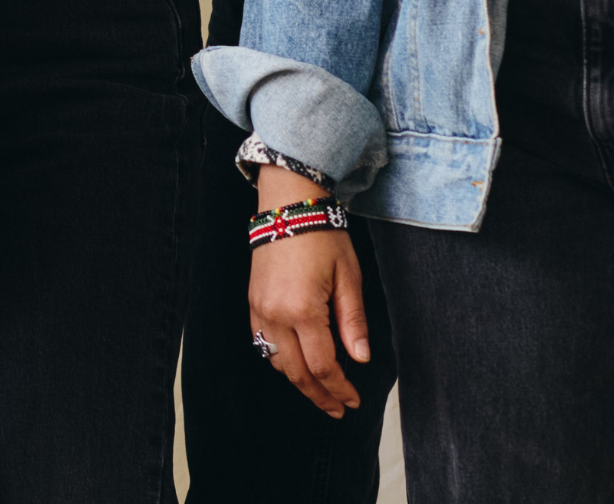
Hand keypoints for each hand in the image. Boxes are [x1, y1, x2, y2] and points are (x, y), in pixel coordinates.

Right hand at [247, 168, 369, 416]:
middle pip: (296, 372)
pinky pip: (263, 341)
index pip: (323, 366)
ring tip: (320, 389)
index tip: (353, 400)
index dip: (340, 388)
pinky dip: (280, 358)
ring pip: (276, 361)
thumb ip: (353, 321)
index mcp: (303, 310)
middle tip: (337, 409)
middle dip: (319, 395)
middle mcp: (276, 314)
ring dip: (298, 380)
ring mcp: (260, 308)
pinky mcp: (253, 301)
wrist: (288, 205)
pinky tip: (297, 362)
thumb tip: (360, 358)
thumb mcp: (348, 277)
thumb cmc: (322, 236)